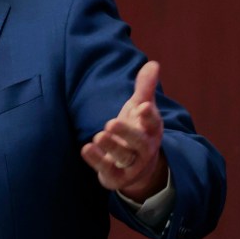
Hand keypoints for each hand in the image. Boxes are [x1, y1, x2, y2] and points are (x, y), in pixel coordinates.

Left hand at [80, 61, 167, 202]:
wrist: (139, 167)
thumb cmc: (138, 129)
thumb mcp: (140, 108)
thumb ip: (145, 88)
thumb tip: (153, 63)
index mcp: (151, 130)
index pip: (153, 123)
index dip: (149, 116)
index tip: (144, 106)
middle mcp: (144, 148)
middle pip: (139, 142)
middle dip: (126, 133)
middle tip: (111, 122)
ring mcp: (131, 164)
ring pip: (123, 157)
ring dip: (112, 147)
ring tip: (99, 135)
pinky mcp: (116, 175)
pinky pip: (107, 169)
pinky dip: (97, 160)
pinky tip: (86, 148)